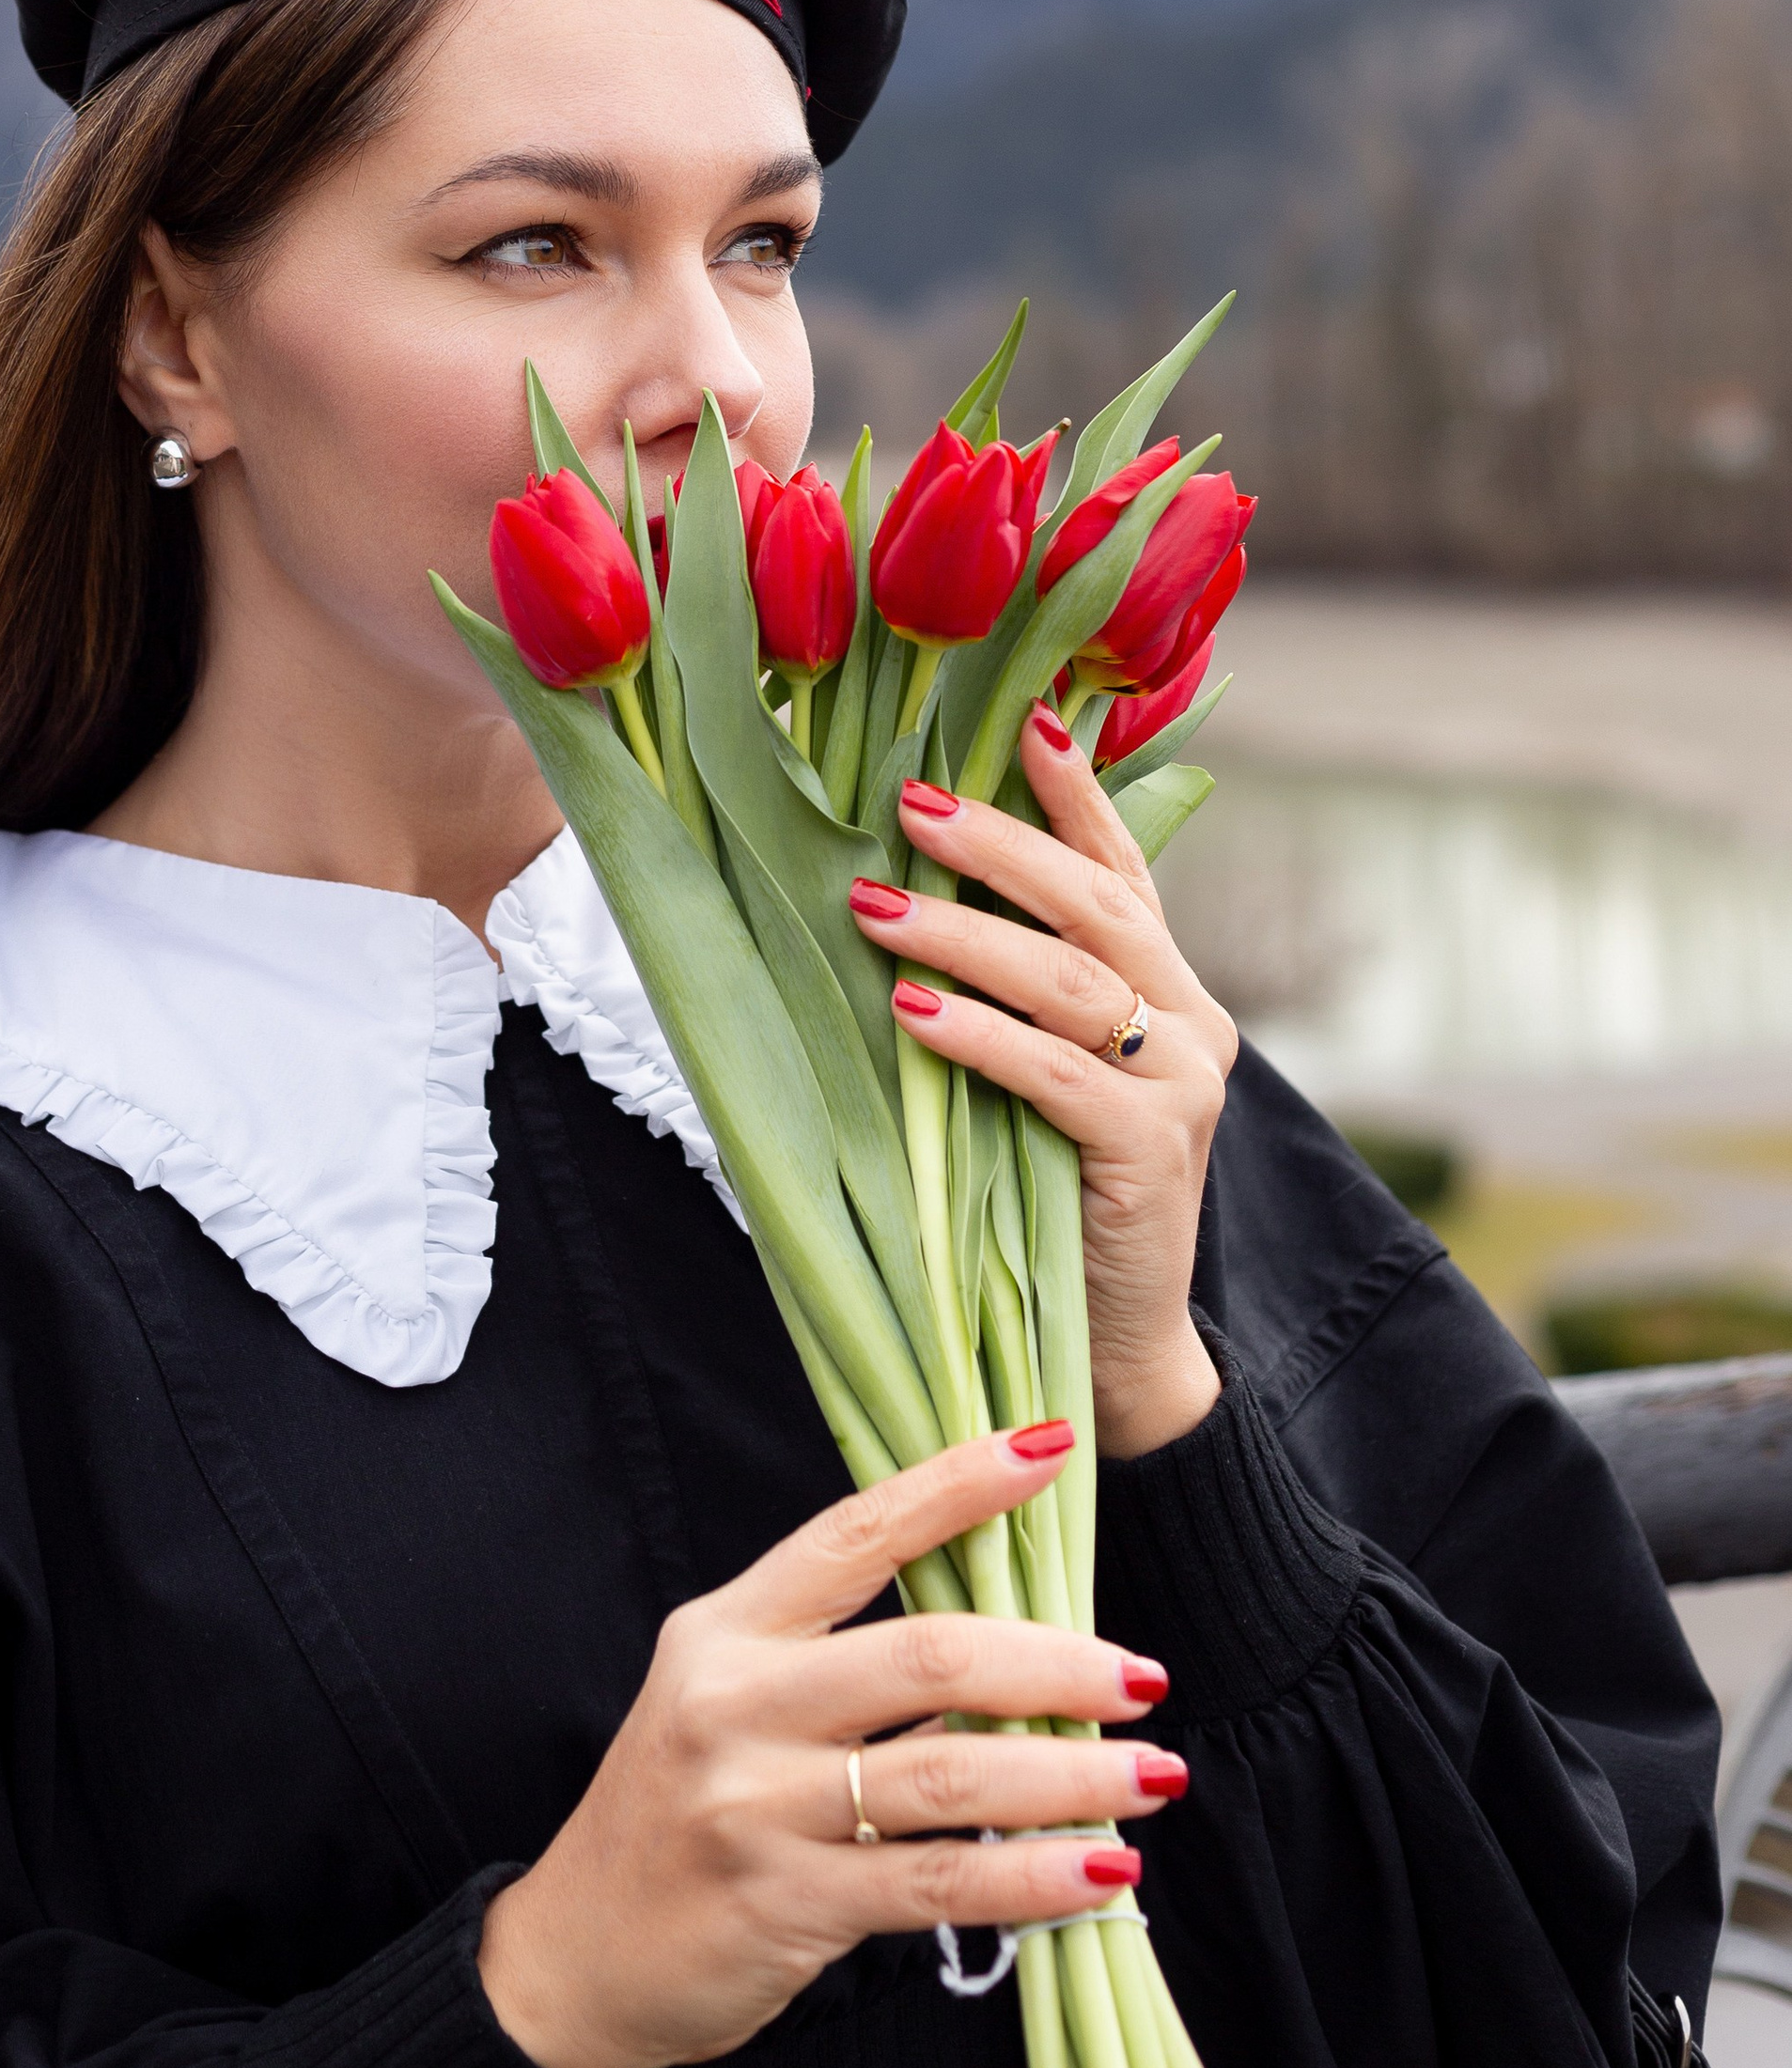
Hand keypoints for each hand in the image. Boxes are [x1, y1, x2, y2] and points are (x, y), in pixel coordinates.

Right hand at [476, 1429, 1182, 2067]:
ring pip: (949, 1774)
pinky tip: (1099, 1875)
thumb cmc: (679, 1812)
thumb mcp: (732, 1706)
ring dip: (1071, 1775)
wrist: (576, 1955)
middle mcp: (734, 1700)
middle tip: (1142, 1677)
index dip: (957, 1485)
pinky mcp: (783, 1904)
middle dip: (1056, 1663)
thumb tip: (1006, 1657)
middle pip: (927, 1654)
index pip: (856, 1531)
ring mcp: (754, 1805)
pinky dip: (1031, 1877)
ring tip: (1152, 1775)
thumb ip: (843, 1669)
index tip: (1049, 1448)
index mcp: (726, 1628)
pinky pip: (937, 1884)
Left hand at [847, 714, 1234, 1460]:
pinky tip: (913, 1010)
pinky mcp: (1151, 1149)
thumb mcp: (1047, 1077)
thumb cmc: (1057, 1198)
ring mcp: (1183, 1085)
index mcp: (1173, 992)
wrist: (1115, 1346)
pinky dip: (979, 1034)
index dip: (1076, 794)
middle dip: (997, 845)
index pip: (1123, 870)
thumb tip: (912, 888)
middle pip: (1094, 906)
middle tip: (908, 804)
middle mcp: (1194, 1023)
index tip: (1027, 720)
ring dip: (962, 934)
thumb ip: (1022, 995)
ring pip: (1068, 979)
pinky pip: (1054, 1071)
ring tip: (873, 907)